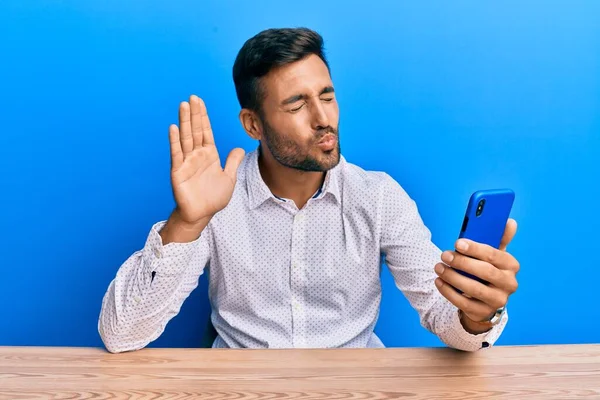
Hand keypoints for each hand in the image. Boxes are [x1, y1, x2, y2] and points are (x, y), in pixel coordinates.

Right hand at [169, 95, 244, 223]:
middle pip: (195, 130)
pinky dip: (175, 140)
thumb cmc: (213, 198)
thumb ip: (232, 162)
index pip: (206, 131)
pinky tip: (174, 127)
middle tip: (192, 97)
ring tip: (183, 105)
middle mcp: (197, 155)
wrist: (201, 214)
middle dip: (194, 114)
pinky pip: (177, 153)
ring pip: (186, 137)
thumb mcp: (229, 178)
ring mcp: (187, 161)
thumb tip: (239, 148)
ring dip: (185, 121)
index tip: (200, 101)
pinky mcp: (178, 171)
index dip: (204, 116)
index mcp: (209, 155)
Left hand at [434, 219, 519, 328]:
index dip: (474, 248)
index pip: (493, 255)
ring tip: (438, 268)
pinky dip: (448, 291)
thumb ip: (498, 238)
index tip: (457, 243)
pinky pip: (463, 303)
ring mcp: (498, 300)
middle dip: (461, 262)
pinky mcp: (483, 312)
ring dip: (452, 277)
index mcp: (511, 265)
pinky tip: (439, 281)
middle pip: (484, 271)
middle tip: (444, 255)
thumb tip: (509, 222)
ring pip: (473, 288)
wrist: (485, 300)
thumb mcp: (493, 255)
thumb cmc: (487, 270)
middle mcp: (509, 284)